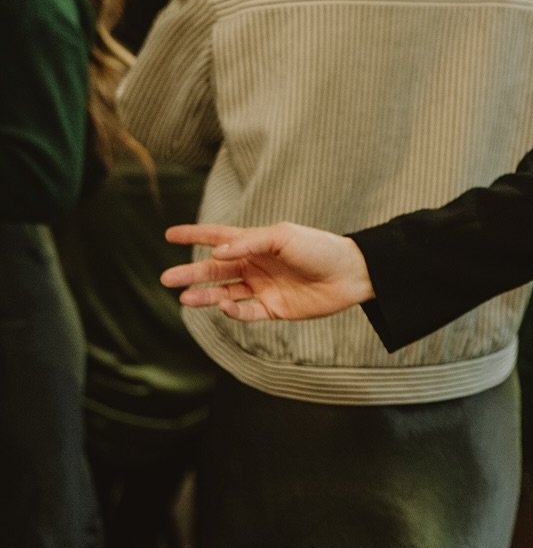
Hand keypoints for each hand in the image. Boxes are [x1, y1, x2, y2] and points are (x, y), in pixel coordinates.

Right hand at [161, 222, 374, 321]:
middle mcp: (256, 265)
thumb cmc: (319, 247)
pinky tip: (223, 306)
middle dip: (190, 273)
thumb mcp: (282, 236)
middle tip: (166, 279)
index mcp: (256, 243)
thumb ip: (248, 243)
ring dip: (204, 295)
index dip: (194, 235)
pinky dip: (232, 311)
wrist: (351, 274)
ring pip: (225, 293)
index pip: (218, 237)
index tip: (169, 235)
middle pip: (215, 269)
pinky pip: (246, 312)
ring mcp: (263, 288)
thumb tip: (216, 251)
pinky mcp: (274, 309)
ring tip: (185, 298)